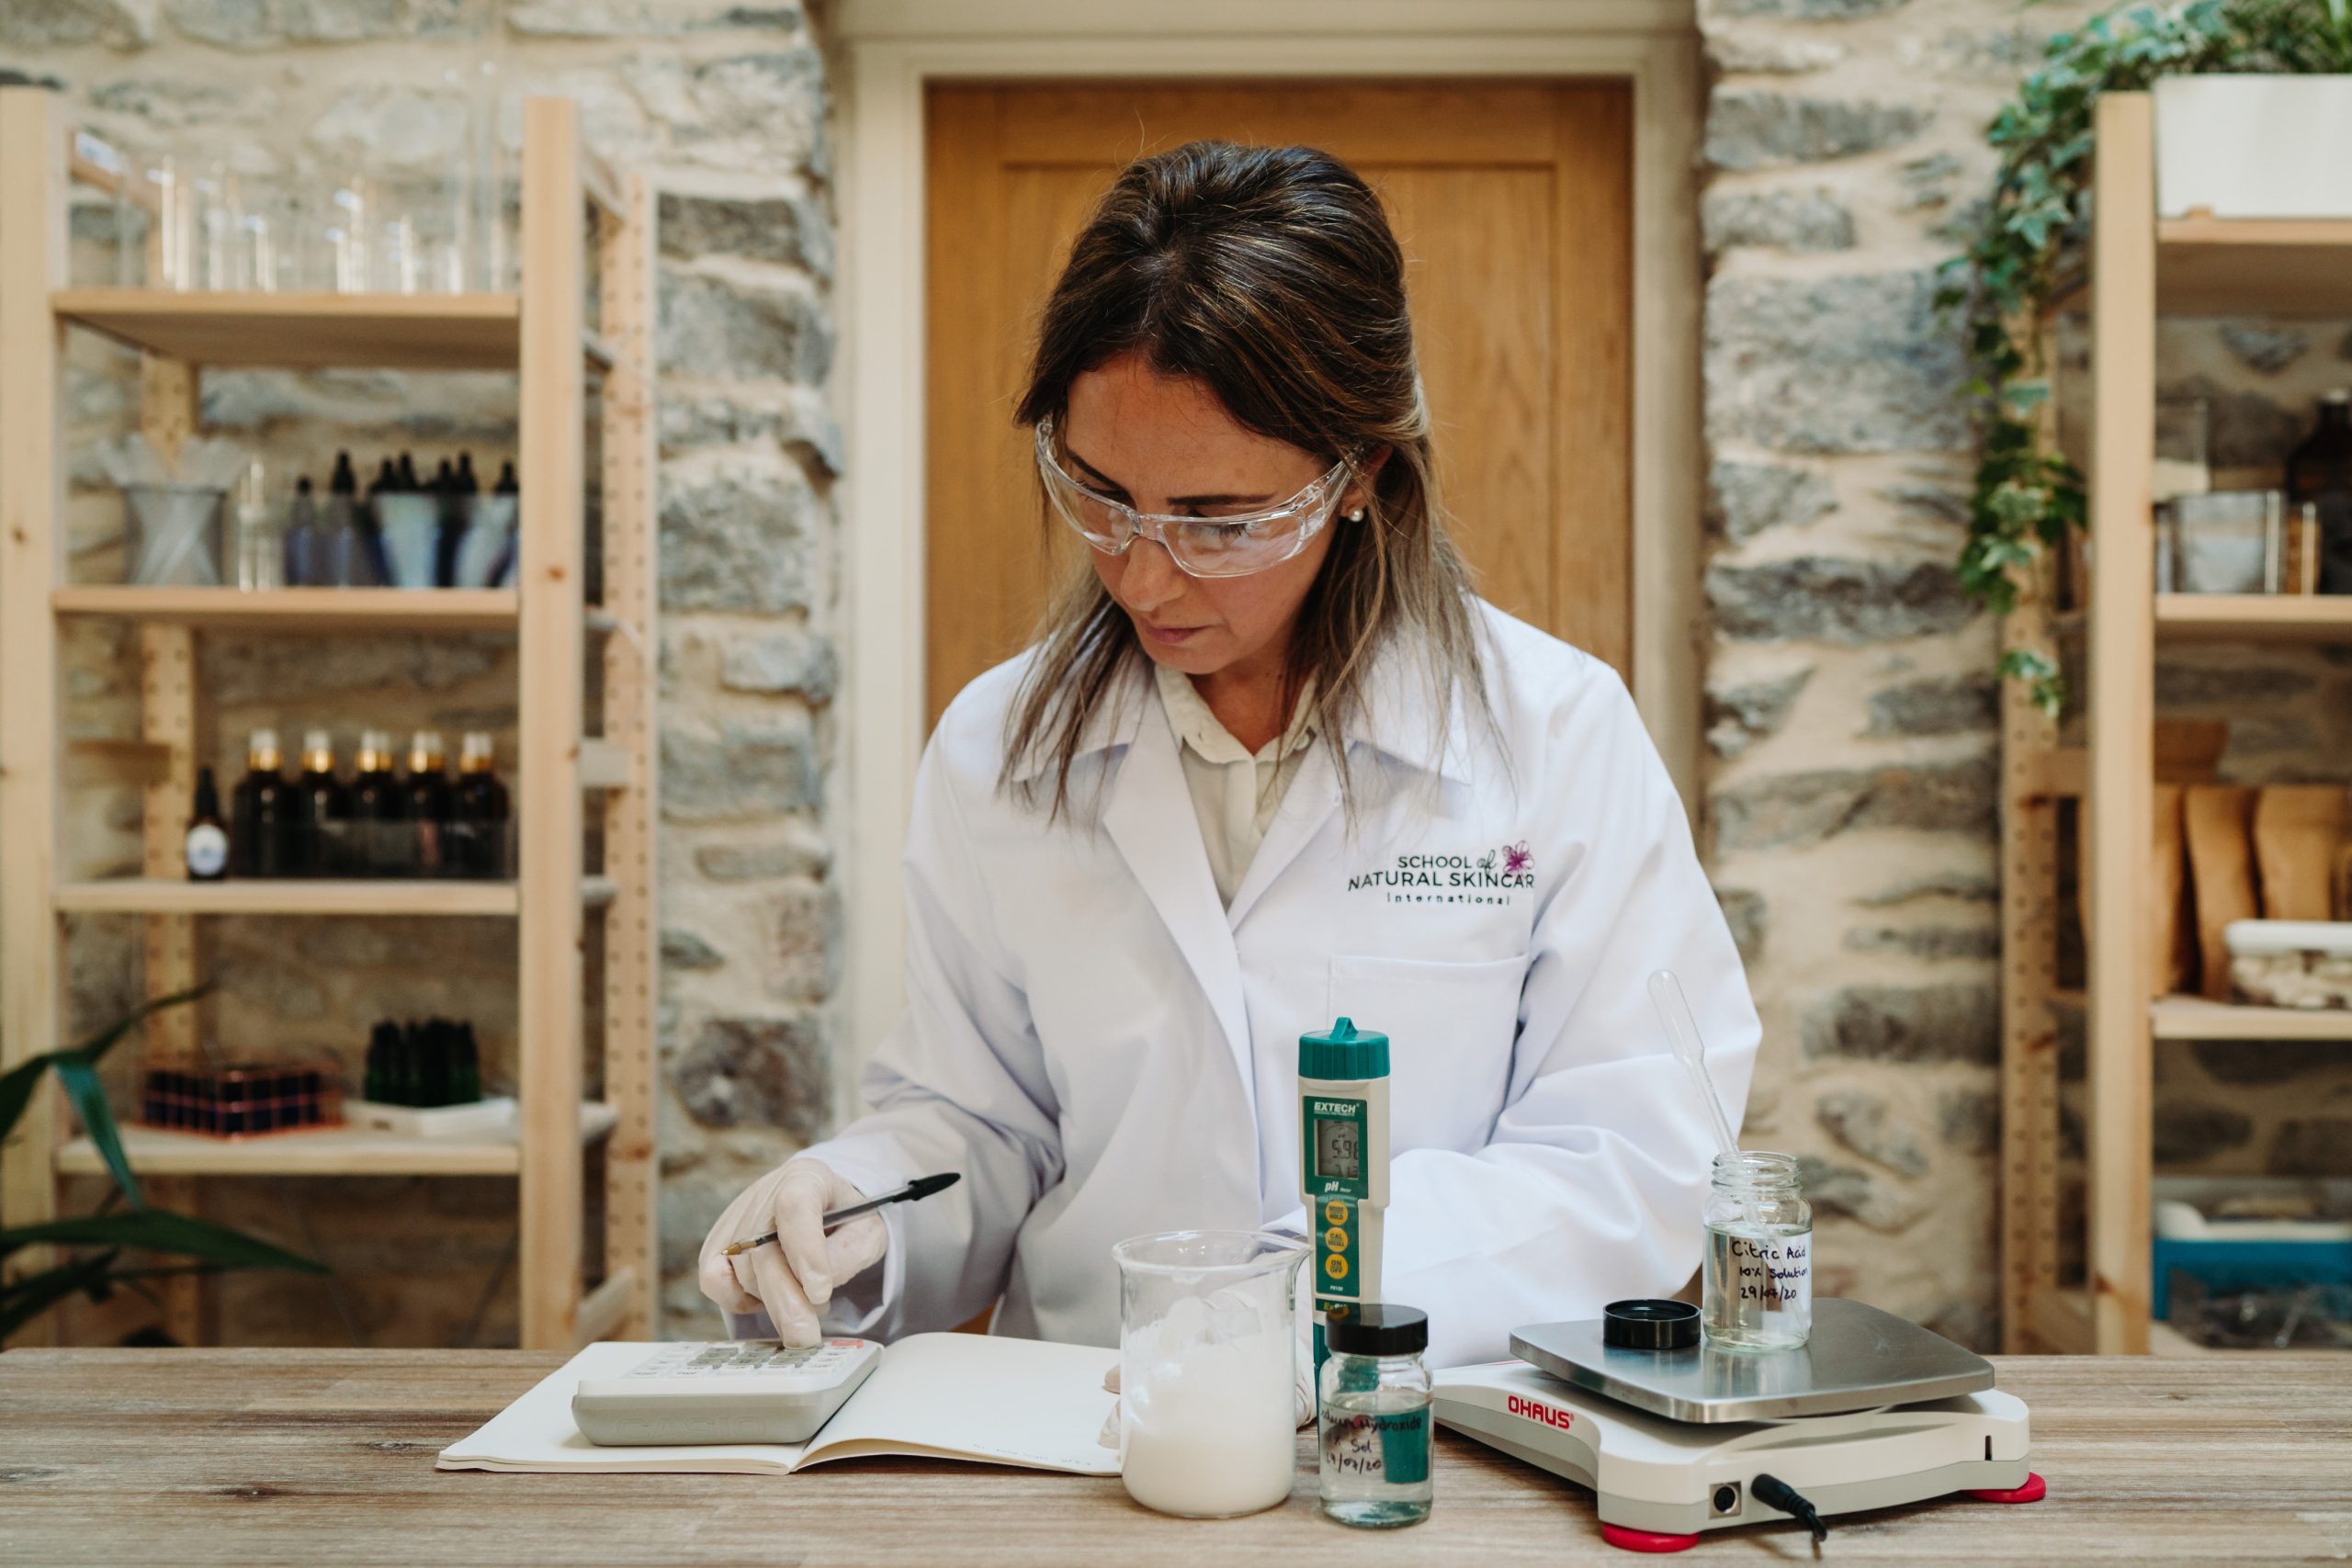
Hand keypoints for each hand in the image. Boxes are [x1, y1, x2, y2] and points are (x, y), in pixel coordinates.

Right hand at [697, 1159, 887, 1344]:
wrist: (821, 1207)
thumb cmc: (846, 1220)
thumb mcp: (867, 1230)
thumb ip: (849, 1255)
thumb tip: (815, 1289)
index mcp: (807, 1178)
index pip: (796, 1207)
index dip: (805, 1251)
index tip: (819, 1292)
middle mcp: (764, 1194)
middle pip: (764, 1250)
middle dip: (786, 1301)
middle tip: (805, 1337)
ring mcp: (734, 1219)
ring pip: (744, 1273)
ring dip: (775, 1303)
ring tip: (807, 1303)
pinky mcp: (716, 1245)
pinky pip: (715, 1283)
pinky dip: (740, 1301)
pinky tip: (769, 1300)